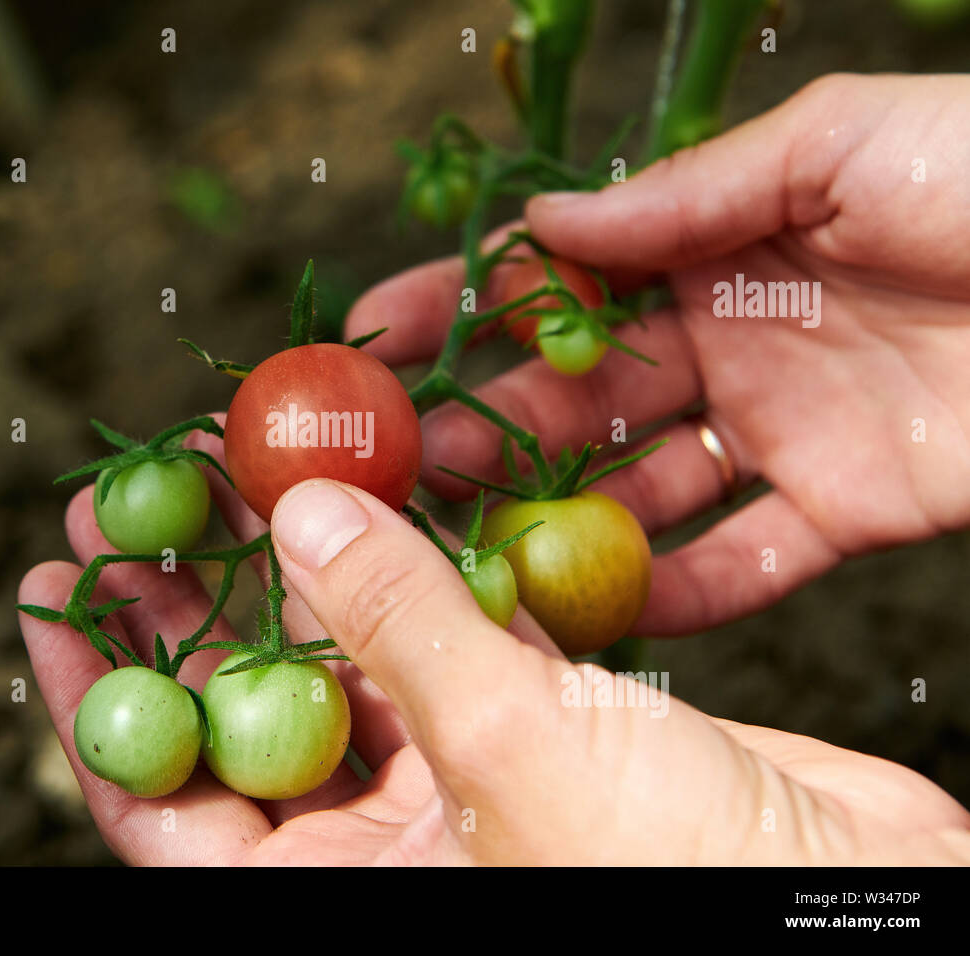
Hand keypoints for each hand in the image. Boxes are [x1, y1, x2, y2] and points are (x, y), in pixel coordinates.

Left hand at [19, 470, 969, 862]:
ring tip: (232, 460)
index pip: (162, 800)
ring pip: (345, 647)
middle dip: (184, 601)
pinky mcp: (536, 707)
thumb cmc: (679, 884)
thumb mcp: (512, 756)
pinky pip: (450, 618)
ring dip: (296, 556)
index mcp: (338, 884)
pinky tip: (376, 473)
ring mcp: (457, 763)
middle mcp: (382, 829)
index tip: (46, 593)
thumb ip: (401, 626)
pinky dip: (420, 547)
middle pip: (242, 703)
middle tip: (125, 499)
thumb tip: (297, 511)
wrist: (853, 894)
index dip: (91, 694)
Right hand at [347, 73, 969, 633]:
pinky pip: (746, 562)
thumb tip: (545, 222)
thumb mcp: (837, 142)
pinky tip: (604, 610)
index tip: (379, 339)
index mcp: (719, 244)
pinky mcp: (842, 509)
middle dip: (484, 429)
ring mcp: (780, 430)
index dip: (465, 306)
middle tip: (397, 467)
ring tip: (470, 545)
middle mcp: (732, 339)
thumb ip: (687, 192)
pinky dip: (680, 592)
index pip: (563, 283)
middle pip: (580, 397)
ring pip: (641, 487)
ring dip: (558, 517)